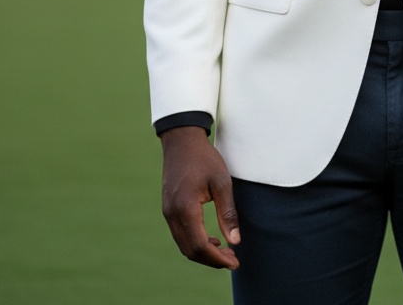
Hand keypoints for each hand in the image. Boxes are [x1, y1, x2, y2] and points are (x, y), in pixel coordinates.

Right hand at [159, 126, 240, 268]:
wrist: (182, 140)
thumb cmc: (204, 158)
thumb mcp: (222, 182)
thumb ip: (228, 213)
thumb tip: (235, 241)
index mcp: (185, 208)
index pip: (200, 246)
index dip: (217, 259)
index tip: (235, 262)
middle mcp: (172, 214)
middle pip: (190, 250)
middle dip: (212, 260)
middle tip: (233, 260)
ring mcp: (167, 212)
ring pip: (184, 245)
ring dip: (203, 253)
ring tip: (225, 251)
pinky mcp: (168, 209)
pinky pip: (180, 234)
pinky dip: (195, 242)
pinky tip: (211, 239)